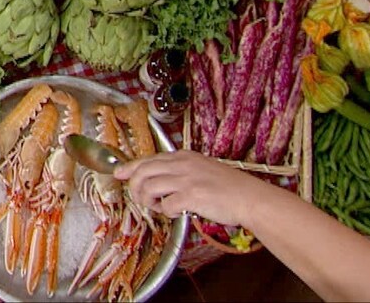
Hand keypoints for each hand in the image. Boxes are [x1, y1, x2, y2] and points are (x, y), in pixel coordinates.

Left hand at [116, 150, 275, 227]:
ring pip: (148, 187)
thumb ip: (181, 171)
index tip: (119, 173)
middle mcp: (182, 164)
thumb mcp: (202, 169)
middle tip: (141, 199)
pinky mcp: (191, 196)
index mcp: (183, 156)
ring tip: (157, 207)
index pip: (148, 159)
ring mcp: (186, 179)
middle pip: (143, 171)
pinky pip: (165, 205)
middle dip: (135, 187)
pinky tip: (175, 212)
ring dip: (148, 201)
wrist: (250, 197)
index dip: (130, 167)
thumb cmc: (229, 187)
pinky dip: (165, 211)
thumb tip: (159, 181)